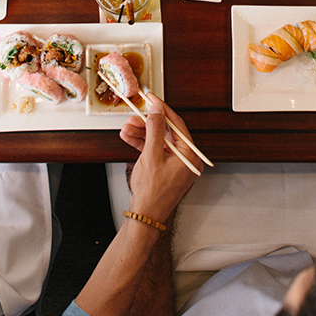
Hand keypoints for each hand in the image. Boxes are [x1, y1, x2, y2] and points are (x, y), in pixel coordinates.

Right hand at [119, 94, 199, 223]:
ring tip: (126, 128)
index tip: (152, 99)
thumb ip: (154, 130)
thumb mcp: (152, 156)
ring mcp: (175, 164)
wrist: (145, 216)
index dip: (163, 110)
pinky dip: (142, 144)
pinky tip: (129, 137)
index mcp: (189, 156)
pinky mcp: (165, 168)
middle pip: (166, 132)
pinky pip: (154, 151)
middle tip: (134, 116)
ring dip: (141, 133)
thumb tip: (157, 111)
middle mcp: (185, 159)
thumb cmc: (153, 193)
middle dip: (148, 124)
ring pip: (158, 141)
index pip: (177, 125)